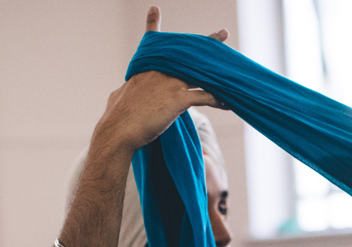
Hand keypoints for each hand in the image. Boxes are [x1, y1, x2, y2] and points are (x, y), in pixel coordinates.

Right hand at [91, 7, 228, 155]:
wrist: (118, 130)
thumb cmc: (116, 117)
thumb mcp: (118, 97)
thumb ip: (125, 90)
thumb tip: (120, 93)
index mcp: (146, 68)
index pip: (151, 43)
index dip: (153, 24)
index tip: (154, 9)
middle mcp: (159, 70)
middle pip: (187, 54)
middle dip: (207, 43)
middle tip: (223, 33)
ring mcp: (169, 83)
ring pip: (201, 73)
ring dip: (220, 73)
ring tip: (235, 72)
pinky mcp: (178, 99)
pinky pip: (205, 96)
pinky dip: (217, 100)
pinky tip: (227, 104)